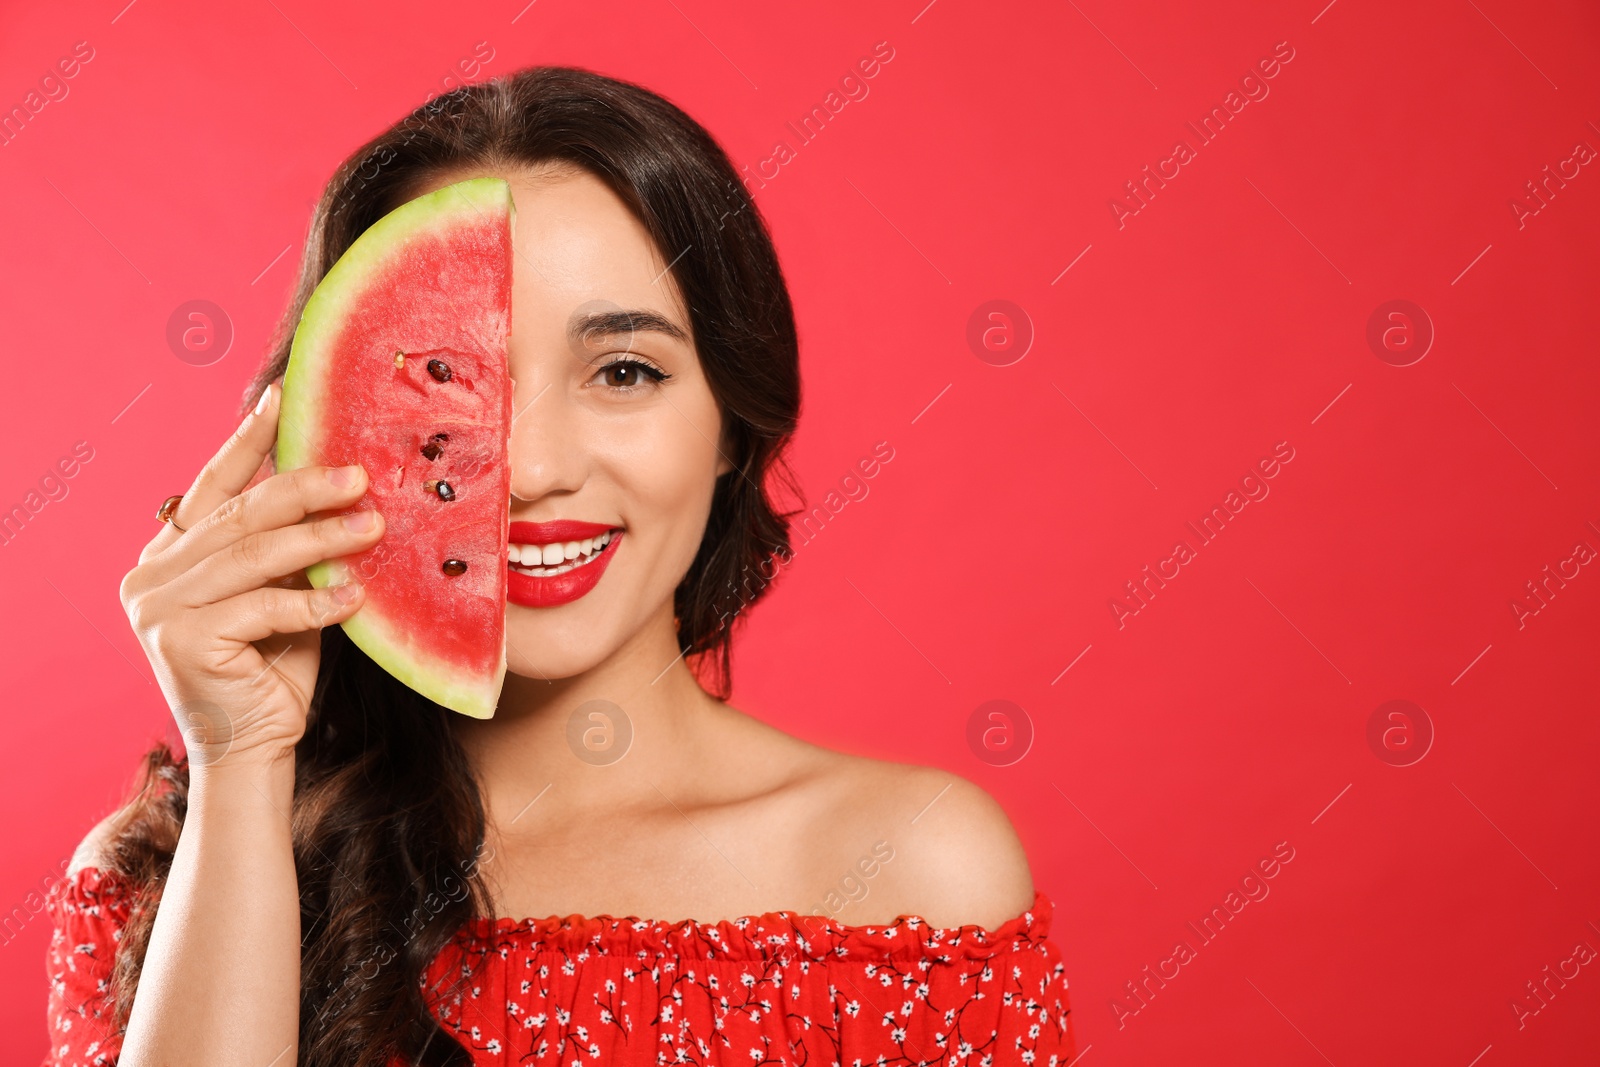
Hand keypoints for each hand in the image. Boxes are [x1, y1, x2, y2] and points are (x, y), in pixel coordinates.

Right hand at [119, 382, 384, 768]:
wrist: (254, 748)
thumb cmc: (274, 668)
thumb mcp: (282, 592)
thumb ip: (288, 547)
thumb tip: (337, 479)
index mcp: (168, 555)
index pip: (214, 486)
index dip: (250, 441)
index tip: (283, 397)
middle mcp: (150, 576)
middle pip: (241, 516)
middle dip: (305, 489)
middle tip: (359, 475)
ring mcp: (157, 608)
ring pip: (255, 556)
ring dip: (321, 539)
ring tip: (372, 526)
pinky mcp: (179, 640)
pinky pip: (264, 607)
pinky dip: (315, 602)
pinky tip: (354, 597)